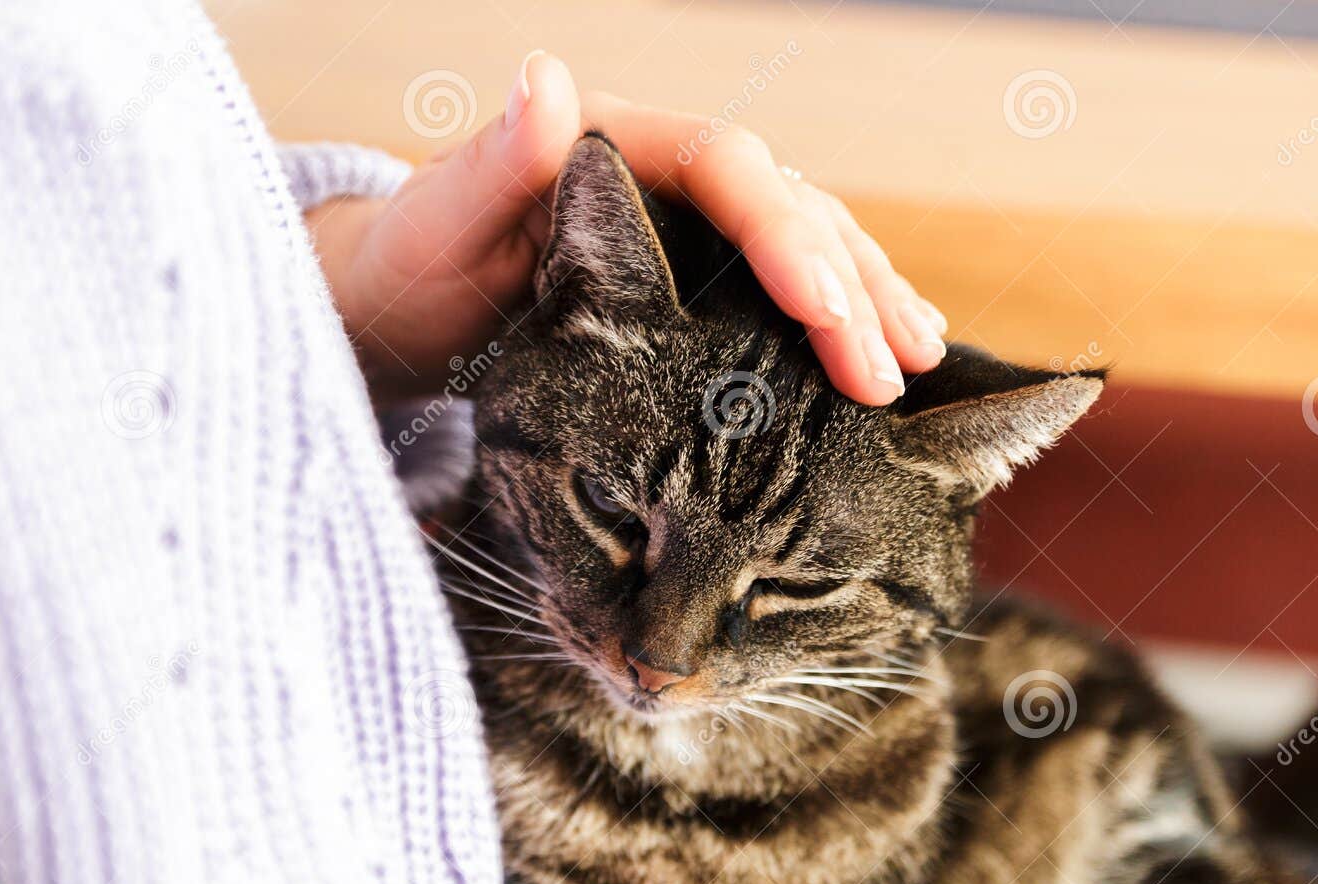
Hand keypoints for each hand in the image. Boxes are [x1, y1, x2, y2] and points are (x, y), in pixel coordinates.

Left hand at [307, 51, 947, 404]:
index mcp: (614, 145)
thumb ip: (492, 164)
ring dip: (866, 296)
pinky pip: (783, 284)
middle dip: (846, 285)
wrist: (400, 308)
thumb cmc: (410, 269)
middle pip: (785, 206)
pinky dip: (839, 313)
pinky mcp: (695, 276)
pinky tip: (887, 347)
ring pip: (804, 240)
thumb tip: (546, 79)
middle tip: (889, 370)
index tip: (823, 309)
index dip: (783, 231)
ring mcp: (687, 224)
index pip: (725, 168)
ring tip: (917, 356)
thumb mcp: (434, 225)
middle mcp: (665, 175)